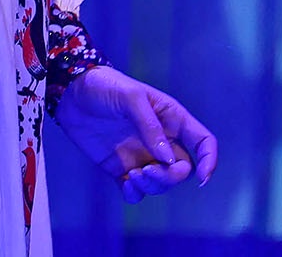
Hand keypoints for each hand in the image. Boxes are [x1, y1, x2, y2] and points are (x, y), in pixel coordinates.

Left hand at [54, 65, 218, 204]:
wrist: (72, 94)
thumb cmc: (106, 86)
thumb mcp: (130, 98)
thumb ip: (150, 126)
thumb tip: (168, 158)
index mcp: (172, 119)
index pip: (202, 141)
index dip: (209, 160)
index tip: (202, 178)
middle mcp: (161, 140)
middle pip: (182, 169)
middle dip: (170, 177)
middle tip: (147, 170)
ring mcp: (141, 155)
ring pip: (160, 183)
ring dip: (152, 186)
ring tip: (132, 176)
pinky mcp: (121, 168)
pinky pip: (136, 191)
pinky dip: (136, 194)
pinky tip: (126, 185)